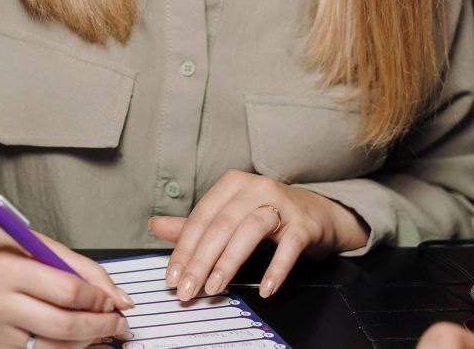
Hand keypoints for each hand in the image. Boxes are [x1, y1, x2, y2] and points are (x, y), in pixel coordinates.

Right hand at [0, 222, 131, 347]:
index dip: (98, 298)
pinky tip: (77, 339)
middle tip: (118, 321)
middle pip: (64, 326)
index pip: (67, 291)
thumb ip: (82, 269)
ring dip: (87, 341)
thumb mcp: (39, 243)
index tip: (111, 299)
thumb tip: (120, 299)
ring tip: (101, 329)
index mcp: (6, 269)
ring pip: (55, 348)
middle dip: (101, 326)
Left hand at [149, 170, 368, 300]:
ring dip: (229, 262)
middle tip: (188, 290)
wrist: (318, 213)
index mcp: (231, 185)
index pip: (201, 217)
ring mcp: (282, 204)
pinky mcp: (304, 224)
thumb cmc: (268, 214)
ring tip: (215, 288)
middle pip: (221, 225)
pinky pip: (289, 246)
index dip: (183, 249)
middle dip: (200, 261)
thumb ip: (195, 224)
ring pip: (249, 230)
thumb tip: (155, 226)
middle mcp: (255, 188)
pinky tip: (264, 288)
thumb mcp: (230, 215)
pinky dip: (275, 268)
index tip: (173, 278)